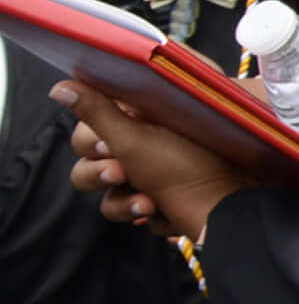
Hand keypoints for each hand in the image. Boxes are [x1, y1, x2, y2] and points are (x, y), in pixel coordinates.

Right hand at [60, 82, 249, 237]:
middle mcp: (143, 146)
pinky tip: (163, 211)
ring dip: (122, 203)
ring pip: (109, 198)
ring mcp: (151, 177)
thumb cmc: (194, 163)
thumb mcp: (137, 137)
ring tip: (147, 201)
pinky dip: (149, 216)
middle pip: (89, 166)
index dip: (90, 139)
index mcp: (138, 120)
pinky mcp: (162, 202)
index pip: (88, 127)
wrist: (232, 205)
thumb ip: (95, 111)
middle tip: (121, 171)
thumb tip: (60, 87)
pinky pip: (135, 214)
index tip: (107, 143)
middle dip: (99, 174)